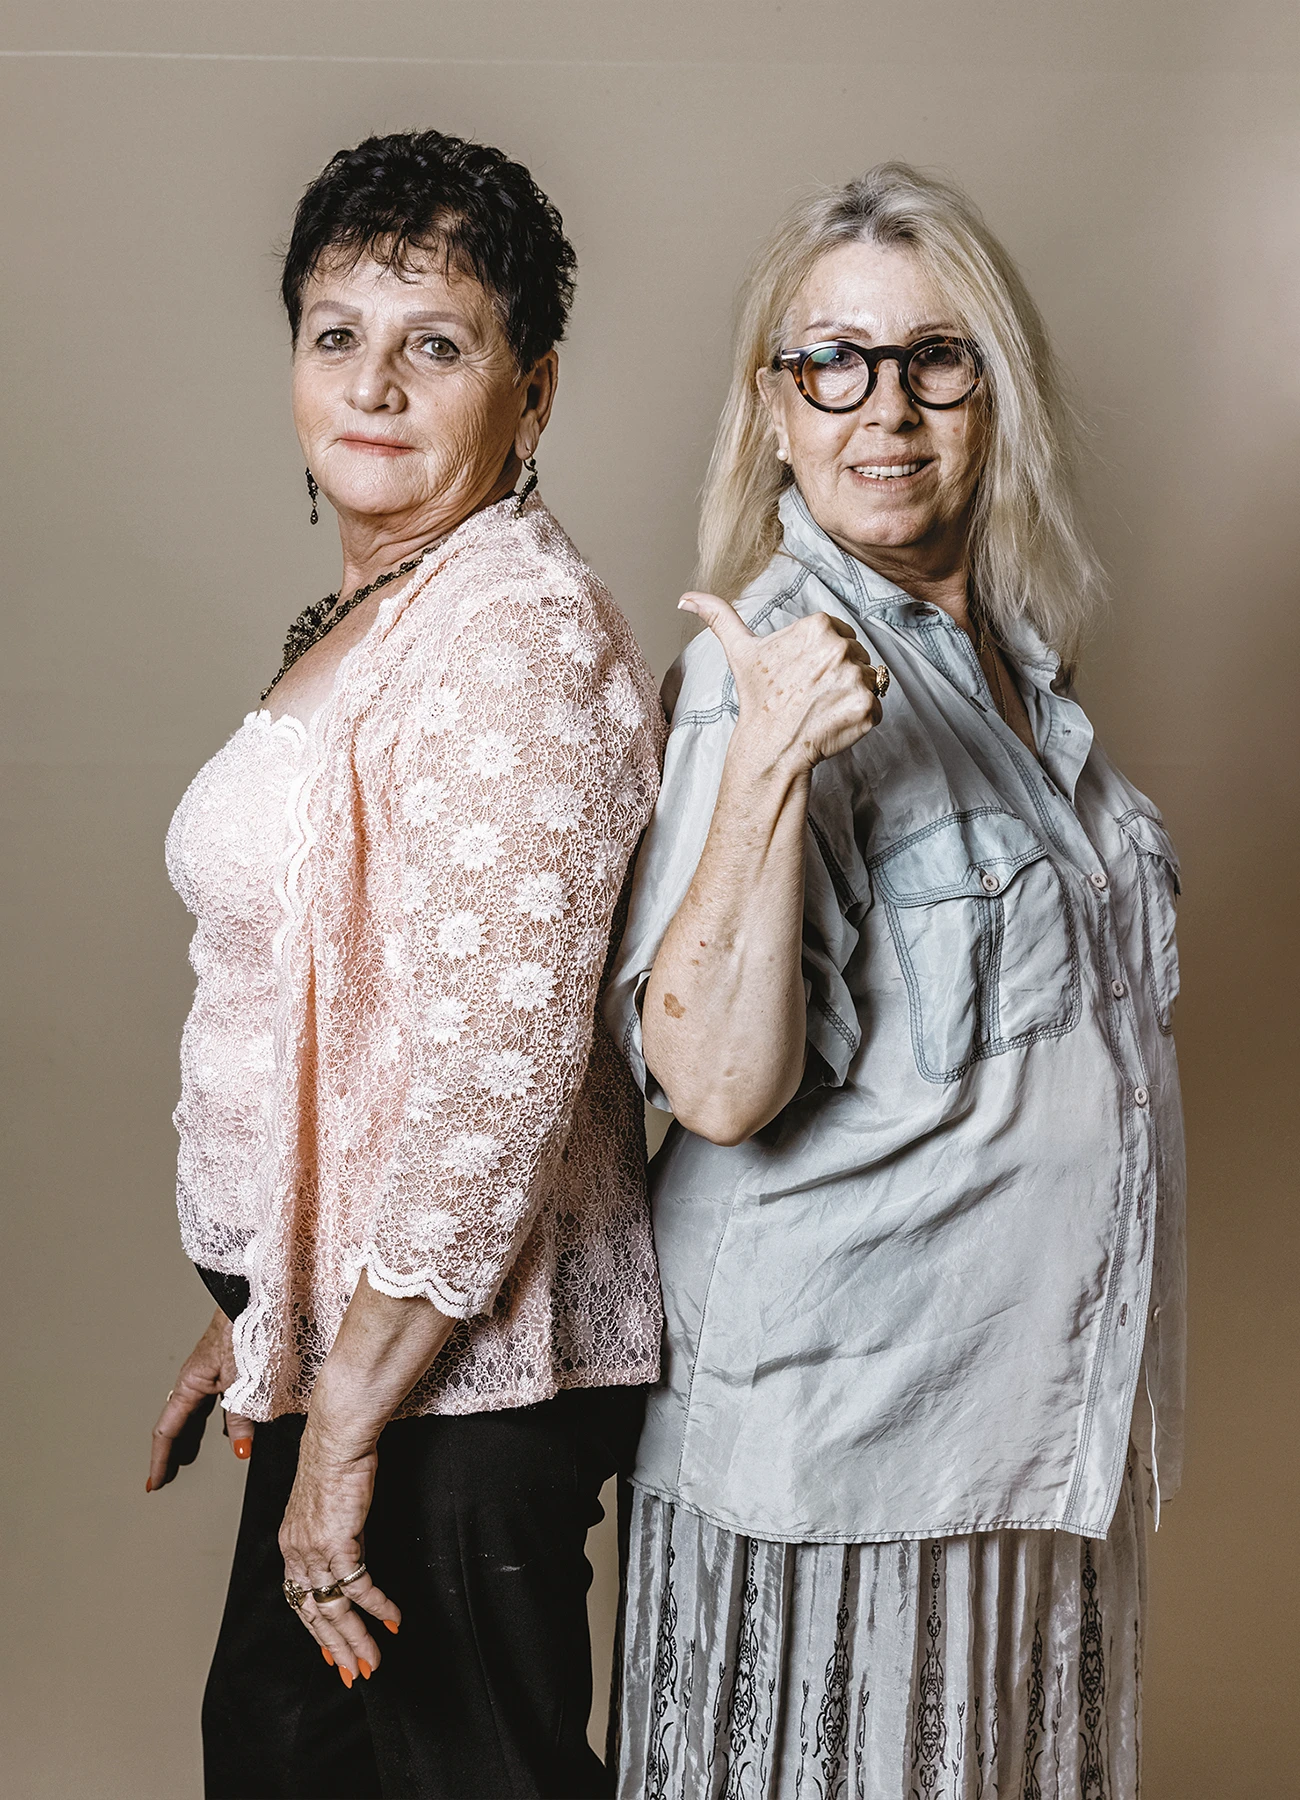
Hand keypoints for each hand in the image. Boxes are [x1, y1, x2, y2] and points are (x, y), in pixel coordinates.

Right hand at [146, 1307, 255, 1491]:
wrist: (259, 1295)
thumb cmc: (244, 1327)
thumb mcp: (241, 1380)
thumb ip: (240, 1416)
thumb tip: (239, 1449)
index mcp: (190, 1383)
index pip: (167, 1430)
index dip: (160, 1459)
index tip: (155, 1483)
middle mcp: (198, 1379)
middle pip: (181, 1423)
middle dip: (175, 1451)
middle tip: (170, 1477)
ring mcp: (215, 1371)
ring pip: (202, 1413)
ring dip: (198, 1436)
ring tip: (195, 1459)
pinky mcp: (232, 1364)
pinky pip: (221, 1400)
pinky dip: (223, 1420)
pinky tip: (235, 1429)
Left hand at [278, 1424, 401, 1687]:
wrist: (337, 1438)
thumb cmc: (336, 1462)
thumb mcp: (329, 1507)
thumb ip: (336, 1538)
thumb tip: (351, 1559)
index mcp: (291, 1546)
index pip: (299, 1601)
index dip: (316, 1630)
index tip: (331, 1653)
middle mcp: (298, 1553)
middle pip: (315, 1614)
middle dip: (337, 1648)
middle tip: (354, 1672)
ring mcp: (316, 1550)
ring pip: (335, 1609)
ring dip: (357, 1639)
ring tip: (374, 1661)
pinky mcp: (339, 1541)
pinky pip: (360, 1586)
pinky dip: (378, 1607)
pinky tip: (394, 1620)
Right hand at [679, 591, 883, 773]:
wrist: (770, 745)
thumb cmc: (759, 699)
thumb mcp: (740, 651)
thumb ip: (719, 617)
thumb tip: (685, 599)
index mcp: (819, 626)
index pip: (841, 635)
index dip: (825, 658)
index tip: (805, 676)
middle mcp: (841, 647)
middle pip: (858, 656)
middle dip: (840, 675)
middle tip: (812, 694)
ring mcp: (857, 678)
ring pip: (870, 680)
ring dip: (852, 695)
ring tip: (823, 707)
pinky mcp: (868, 707)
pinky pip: (877, 707)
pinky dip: (860, 718)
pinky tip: (835, 722)